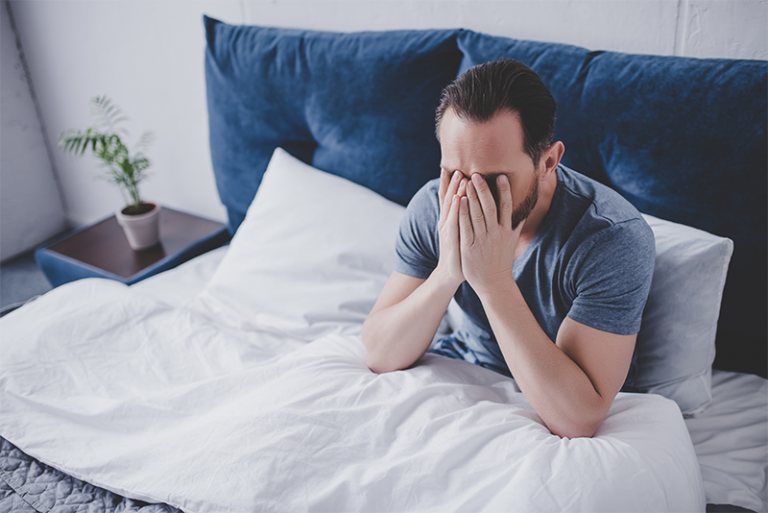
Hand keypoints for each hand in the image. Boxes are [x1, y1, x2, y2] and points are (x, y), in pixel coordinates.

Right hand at [436, 169, 467, 287]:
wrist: (451, 273)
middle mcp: (447, 222)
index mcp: (450, 219)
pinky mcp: (453, 240)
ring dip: (455, 190)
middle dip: (453, 182)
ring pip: (452, 207)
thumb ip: (466, 218)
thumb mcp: (463, 232)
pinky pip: (455, 222)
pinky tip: (458, 199)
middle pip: (450, 198)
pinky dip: (456, 210)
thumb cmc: (461, 252)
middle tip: (458, 165)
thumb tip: (473, 204)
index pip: (450, 197)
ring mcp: (448, 231)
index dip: (451, 183)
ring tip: (459, 176)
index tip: (454, 167)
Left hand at [458, 173, 523, 293]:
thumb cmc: (501, 261)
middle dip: (483, 189)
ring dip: (472, 196)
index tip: (501, 176)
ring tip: (467, 180)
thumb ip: (516, 226)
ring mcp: (482, 239)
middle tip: (477, 173)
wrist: (493, 284)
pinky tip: (459, 201)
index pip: (506, 206)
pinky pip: (465, 227)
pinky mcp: (469, 246)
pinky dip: (462, 213)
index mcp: (506, 230)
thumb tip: (524, 211)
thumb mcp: (512, 242)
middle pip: (489, 207)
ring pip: (477, 214)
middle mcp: (495, 233)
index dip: (504, 191)